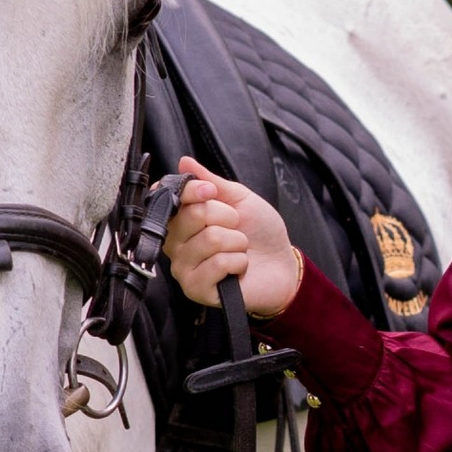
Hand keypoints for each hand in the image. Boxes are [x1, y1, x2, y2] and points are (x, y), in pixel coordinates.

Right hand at [165, 157, 302, 319]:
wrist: (282, 265)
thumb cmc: (260, 233)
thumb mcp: (239, 199)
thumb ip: (211, 180)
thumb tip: (185, 162)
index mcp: (182, 220)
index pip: (170, 198)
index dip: (193, 191)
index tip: (211, 191)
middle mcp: (176, 244)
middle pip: (193, 215)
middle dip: (227, 217)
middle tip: (236, 227)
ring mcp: (184, 268)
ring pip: (209, 239)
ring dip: (236, 242)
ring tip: (239, 248)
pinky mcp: (196, 289)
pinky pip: (217, 264)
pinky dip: (238, 262)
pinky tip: (238, 267)